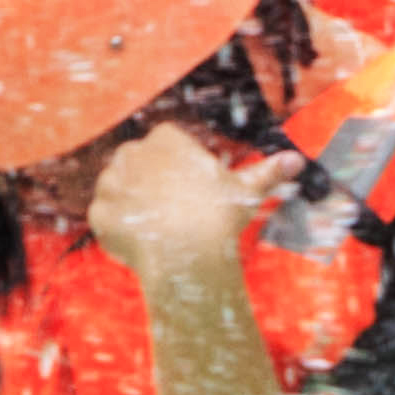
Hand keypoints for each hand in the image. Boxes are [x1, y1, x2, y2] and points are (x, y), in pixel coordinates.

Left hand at [90, 121, 294, 278]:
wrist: (189, 255)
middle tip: (177, 213)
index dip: (181, 170)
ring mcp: (110, 182)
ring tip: (162, 229)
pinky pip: (107, 218)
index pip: (167, 146)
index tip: (193, 191)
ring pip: (121, 190)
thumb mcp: (246, 192)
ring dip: (136, 206)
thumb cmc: (220, 218)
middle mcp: (131, 152)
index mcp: (164, 139)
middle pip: (140, 165)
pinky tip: (144, 243)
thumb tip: (296, 159)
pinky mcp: (98, 211)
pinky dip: (122, 230)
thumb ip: (267, 172)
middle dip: (154, 184)